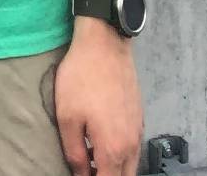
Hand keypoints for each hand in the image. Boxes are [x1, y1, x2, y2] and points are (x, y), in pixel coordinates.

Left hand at [54, 21, 143, 175]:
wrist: (105, 43)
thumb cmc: (82, 77)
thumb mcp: (67, 116)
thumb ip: (74, 153)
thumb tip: (80, 173)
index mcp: (113, 149)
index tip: (81, 175)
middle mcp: (131, 145)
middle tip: (86, 169)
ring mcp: (138, 131)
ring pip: (130, 165)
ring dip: (114, 168)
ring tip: (91, 158)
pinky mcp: (139, 117)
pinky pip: (133, 148)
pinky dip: (121, 154)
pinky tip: (102, 142)